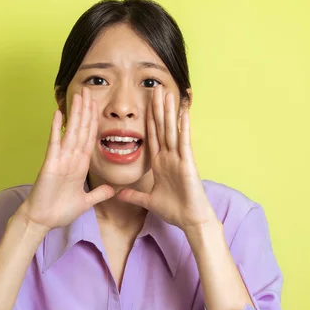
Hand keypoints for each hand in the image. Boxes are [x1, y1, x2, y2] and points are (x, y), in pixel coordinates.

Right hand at [17, 87, 114, 231]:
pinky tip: (59, 114)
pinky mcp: (50, 164)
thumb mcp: (85, 202)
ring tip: (78, 95)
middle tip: (89, 90)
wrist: (42, 220)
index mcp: (80, 166)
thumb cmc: (59, 211)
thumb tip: (113, 190)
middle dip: (86, 111)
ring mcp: (60, 159)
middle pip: (81, 130)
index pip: (90, 139)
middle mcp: (71, 159)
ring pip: (71, 132)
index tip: (97, 106)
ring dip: (75, 113)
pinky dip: (57, 128)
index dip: (94, 122)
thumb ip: (98, 194)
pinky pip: (55, 143)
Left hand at [116, 86, 216, 232]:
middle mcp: (170, 157)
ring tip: (168, 92)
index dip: (149, 119)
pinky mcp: (187, 163)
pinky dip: (183, 126)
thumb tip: (119, 194)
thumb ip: (135, 195)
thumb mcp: (149, 201)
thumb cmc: (174, 210)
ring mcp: (179, 158)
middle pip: (162, 127)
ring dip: (169, 111)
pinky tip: (183, 111)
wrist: (190, 221)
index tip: (146, 103)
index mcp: (160, 163)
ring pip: (172, 130)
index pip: (152, 136)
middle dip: (158, 108)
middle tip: (156, 88)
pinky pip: (184, 141)